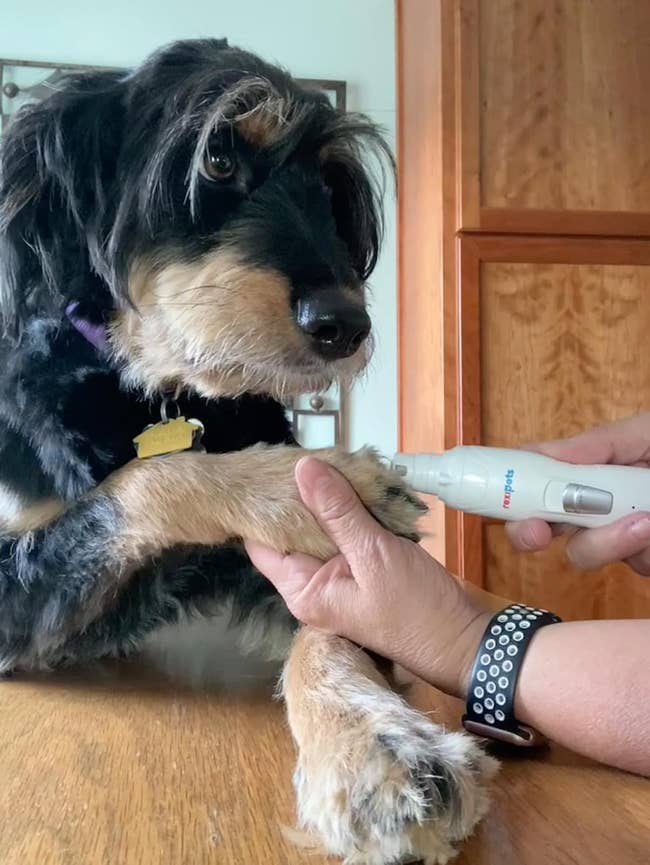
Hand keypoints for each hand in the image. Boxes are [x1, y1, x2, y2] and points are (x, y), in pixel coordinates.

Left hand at [245, 456, 489, 697]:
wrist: (462, 640)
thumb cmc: (416, 607)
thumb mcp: (374, 553)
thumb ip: (338, 510)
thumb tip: (303, 468)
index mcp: (303, 590)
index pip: (262, 543)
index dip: (265, 505)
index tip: (275, 467)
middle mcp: (312, 584)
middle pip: (291, 530)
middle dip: (301, 495)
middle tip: (313, 454)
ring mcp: (337, 576)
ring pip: (321, 527)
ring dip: (330, 498)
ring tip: (336, 460)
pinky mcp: (361, 567)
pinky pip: (346, 532)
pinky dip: (352, 509)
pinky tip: (359, 483)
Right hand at [507, 412, 649, 573]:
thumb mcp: (645, 433)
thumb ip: (601, 442)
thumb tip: (549, 454)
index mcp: (588, 471)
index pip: (532, 481)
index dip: (509, 492)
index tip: (502, 500)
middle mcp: (595, 506)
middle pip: (540, 527)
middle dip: (531, 530)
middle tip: (541, 530)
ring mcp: (621, 537)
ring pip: (585, 554)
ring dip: (608, 541)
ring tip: (645, 520)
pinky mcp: (645, 559)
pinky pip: (633, 565)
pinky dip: (642, 548)